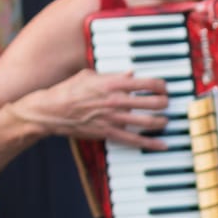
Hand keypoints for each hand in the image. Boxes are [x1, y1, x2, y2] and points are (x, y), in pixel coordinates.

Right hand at [14, 69, 169, 148]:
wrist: (50, 111)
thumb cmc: (68, 90)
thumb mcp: (89, 75)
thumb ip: (113, 75)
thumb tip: (131, 73)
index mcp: (112, 83)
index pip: (147, 83)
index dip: (161, 86)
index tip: (164, 87)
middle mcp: (116, 100)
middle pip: (153, 102)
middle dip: (165, 103)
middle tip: (167, 103)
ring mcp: (113, 118)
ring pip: (148, 121)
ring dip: (162, 121)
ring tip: (165, 120)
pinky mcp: (108, 133)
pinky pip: (134, 140)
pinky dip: (151, 143)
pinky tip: (162, 144)